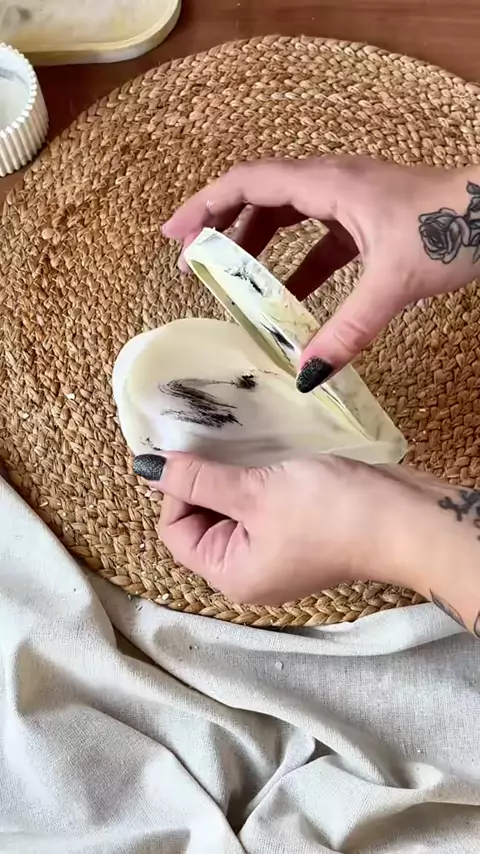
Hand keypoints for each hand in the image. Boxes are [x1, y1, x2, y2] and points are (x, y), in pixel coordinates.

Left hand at [134, 451, 479, 633]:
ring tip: (237, 444)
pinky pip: (261, 508)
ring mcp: (276, 555)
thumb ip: (199, 480)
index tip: (193, 450)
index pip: (175, 530)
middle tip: (215, 441)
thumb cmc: (329, 511)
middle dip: (204, 482)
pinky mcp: (299, 535)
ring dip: (231, 477)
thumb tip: (150, 470)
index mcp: (230, 575)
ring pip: (233, 510)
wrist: (405, 520)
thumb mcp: (254, 491)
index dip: (177, 490)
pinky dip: (256, 481)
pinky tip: (264, 455)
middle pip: (202, 522)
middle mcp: (248, 572)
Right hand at [163, 156, 479, 390]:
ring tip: (231, 283)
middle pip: (258, 195)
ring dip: (256, 245)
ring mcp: (350, 199)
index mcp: (328, 184)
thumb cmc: (452, 229)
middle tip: (192, 264)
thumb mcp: (393, 284)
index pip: (248, 183)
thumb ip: (347, 332)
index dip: (204, 206)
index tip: (173, 236)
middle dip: (221, 227)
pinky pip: (317, 238)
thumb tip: (306, 375)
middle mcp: (332, 183)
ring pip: (286, 214)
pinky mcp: (366, 219)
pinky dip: (297, 264)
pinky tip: (290, 298)